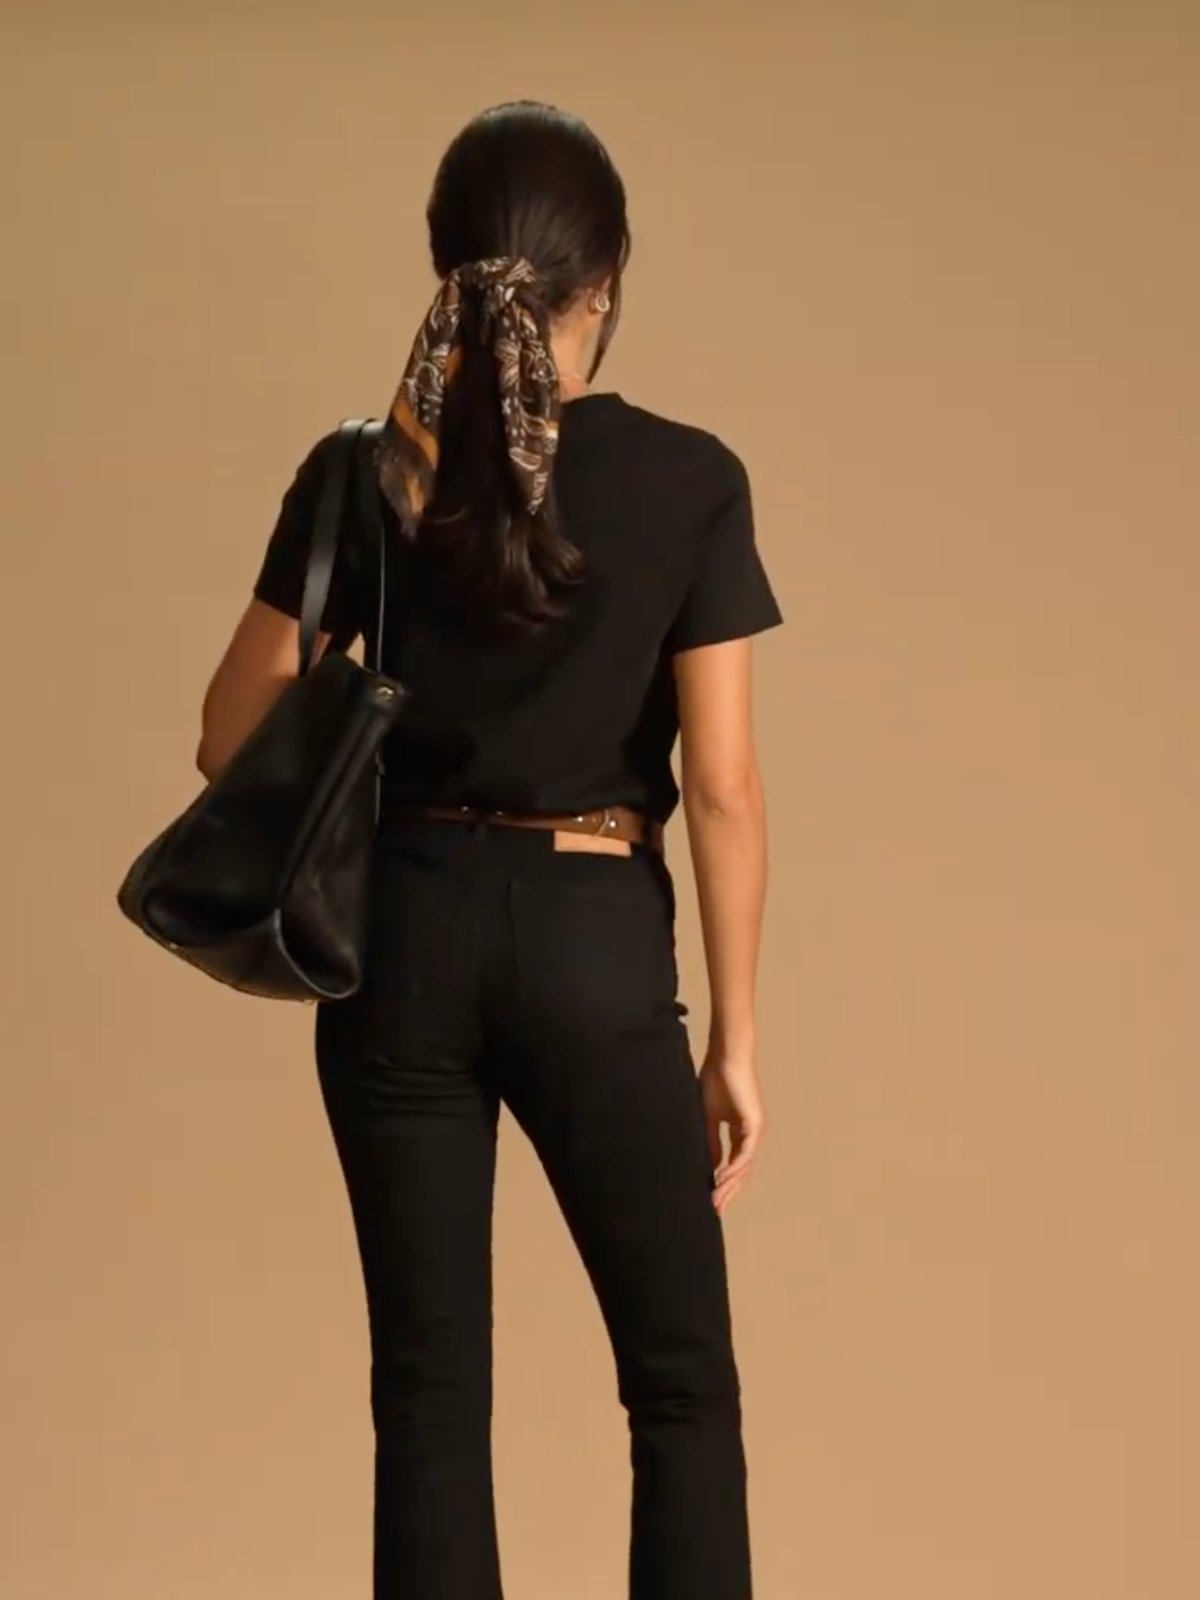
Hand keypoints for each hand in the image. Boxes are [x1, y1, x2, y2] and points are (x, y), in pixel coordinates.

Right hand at [699, 1047, 765, 1214]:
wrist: (725, 1057)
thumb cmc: (716, 1079)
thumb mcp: (707, 1117)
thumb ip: (710, 1141)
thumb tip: (709, 1166)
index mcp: (740, 1132)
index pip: (733, 1164)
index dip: (723, 1183)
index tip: (711, 1200)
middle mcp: (750, 1134)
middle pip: (741, 1171)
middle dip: (727, 1191)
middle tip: (714, 1210)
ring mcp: (754, 1131)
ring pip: (744, 1167)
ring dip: (729, 1185)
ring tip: (714, 1201)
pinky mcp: (754, 1125)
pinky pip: (744, 1154)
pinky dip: (733, 1168)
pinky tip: (720, 1180)